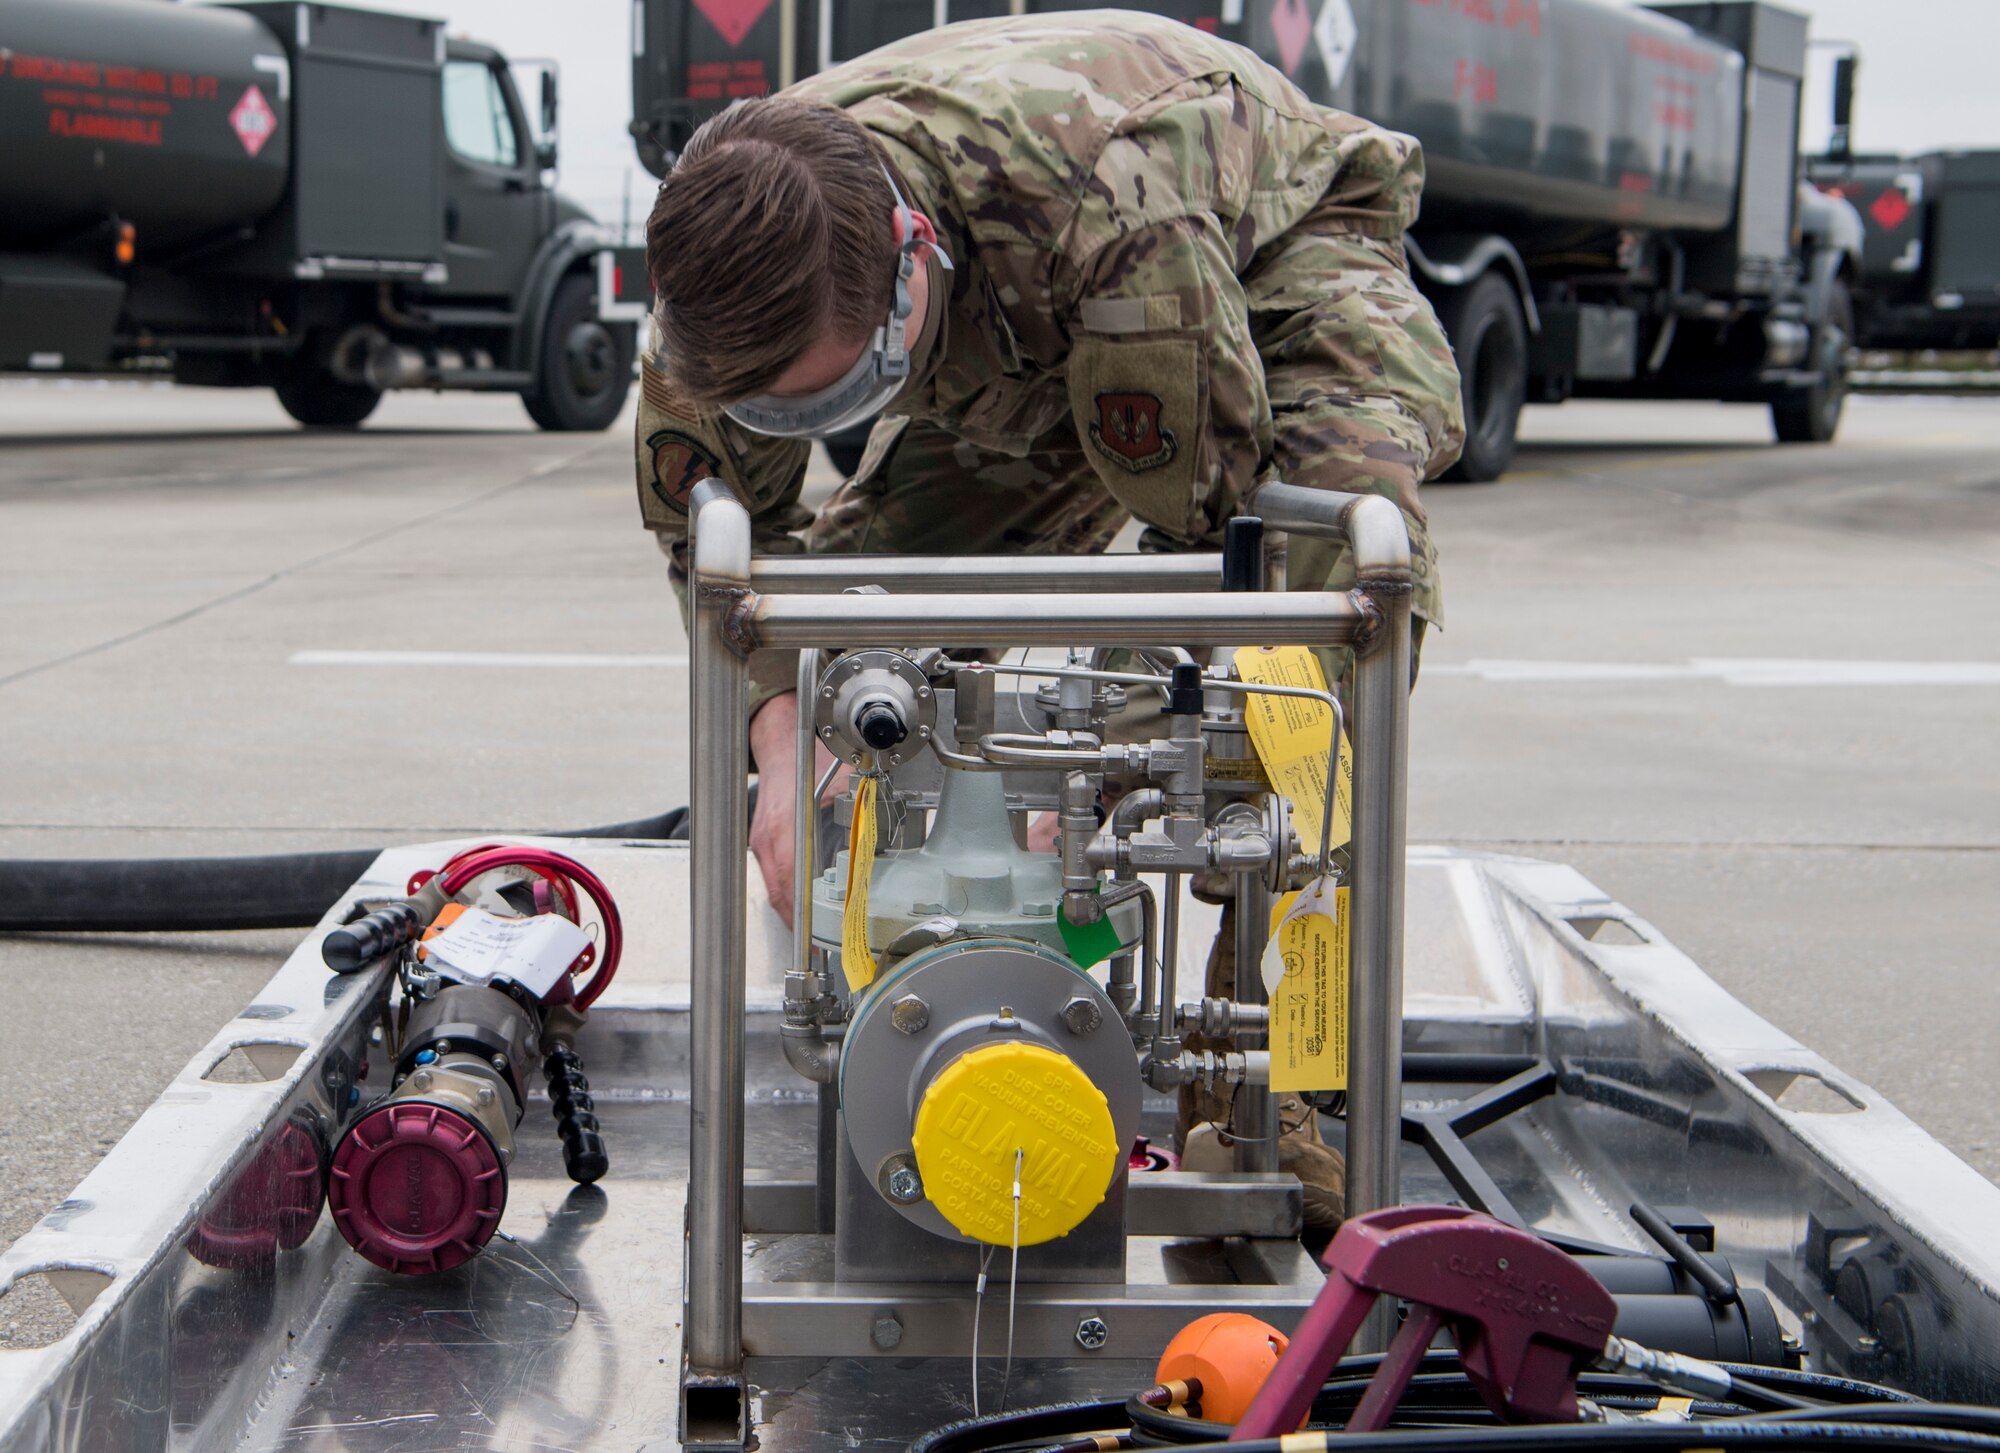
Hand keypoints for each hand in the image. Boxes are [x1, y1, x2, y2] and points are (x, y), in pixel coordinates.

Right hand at [747, 692, 843, 928]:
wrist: (780, 738)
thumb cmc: (806, 756)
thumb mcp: (842, 778)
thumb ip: (859, 807)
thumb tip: (881, 833)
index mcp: (784, 827)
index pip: (790, 884)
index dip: (803, 915)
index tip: (817, 937)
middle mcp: (768, 838)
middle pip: (780, 894)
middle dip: (799, 923)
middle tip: (822, 946)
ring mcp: (762, 841)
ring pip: (775, 888)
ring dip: (794, 912)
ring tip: (816, 935)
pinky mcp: (763, 841)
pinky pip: (775, 876)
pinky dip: (789, 894)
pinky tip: (806, 906)